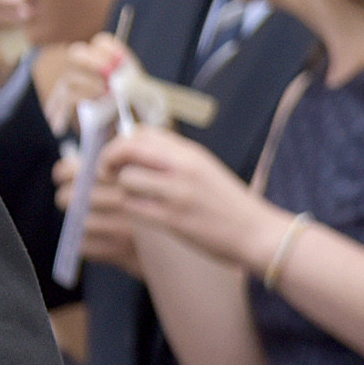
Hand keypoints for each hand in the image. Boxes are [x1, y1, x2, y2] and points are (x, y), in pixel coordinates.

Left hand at [99, 125, 276, 274]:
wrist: (258, 233)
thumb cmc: (227, 203)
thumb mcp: (203, 169)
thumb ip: (171, 158)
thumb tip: (131, 149)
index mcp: (190, 152)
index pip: (142, 131)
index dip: (120, 141)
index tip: (116, 156)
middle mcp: (183, 166)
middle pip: (127, 148)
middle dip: (107, 159)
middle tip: (106, 174)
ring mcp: (178, 192)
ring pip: (126, 178)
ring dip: (119, 189)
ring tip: (127, 197)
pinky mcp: (174, 219)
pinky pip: (133, 206)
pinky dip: (128, 209)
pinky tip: (138, 212)